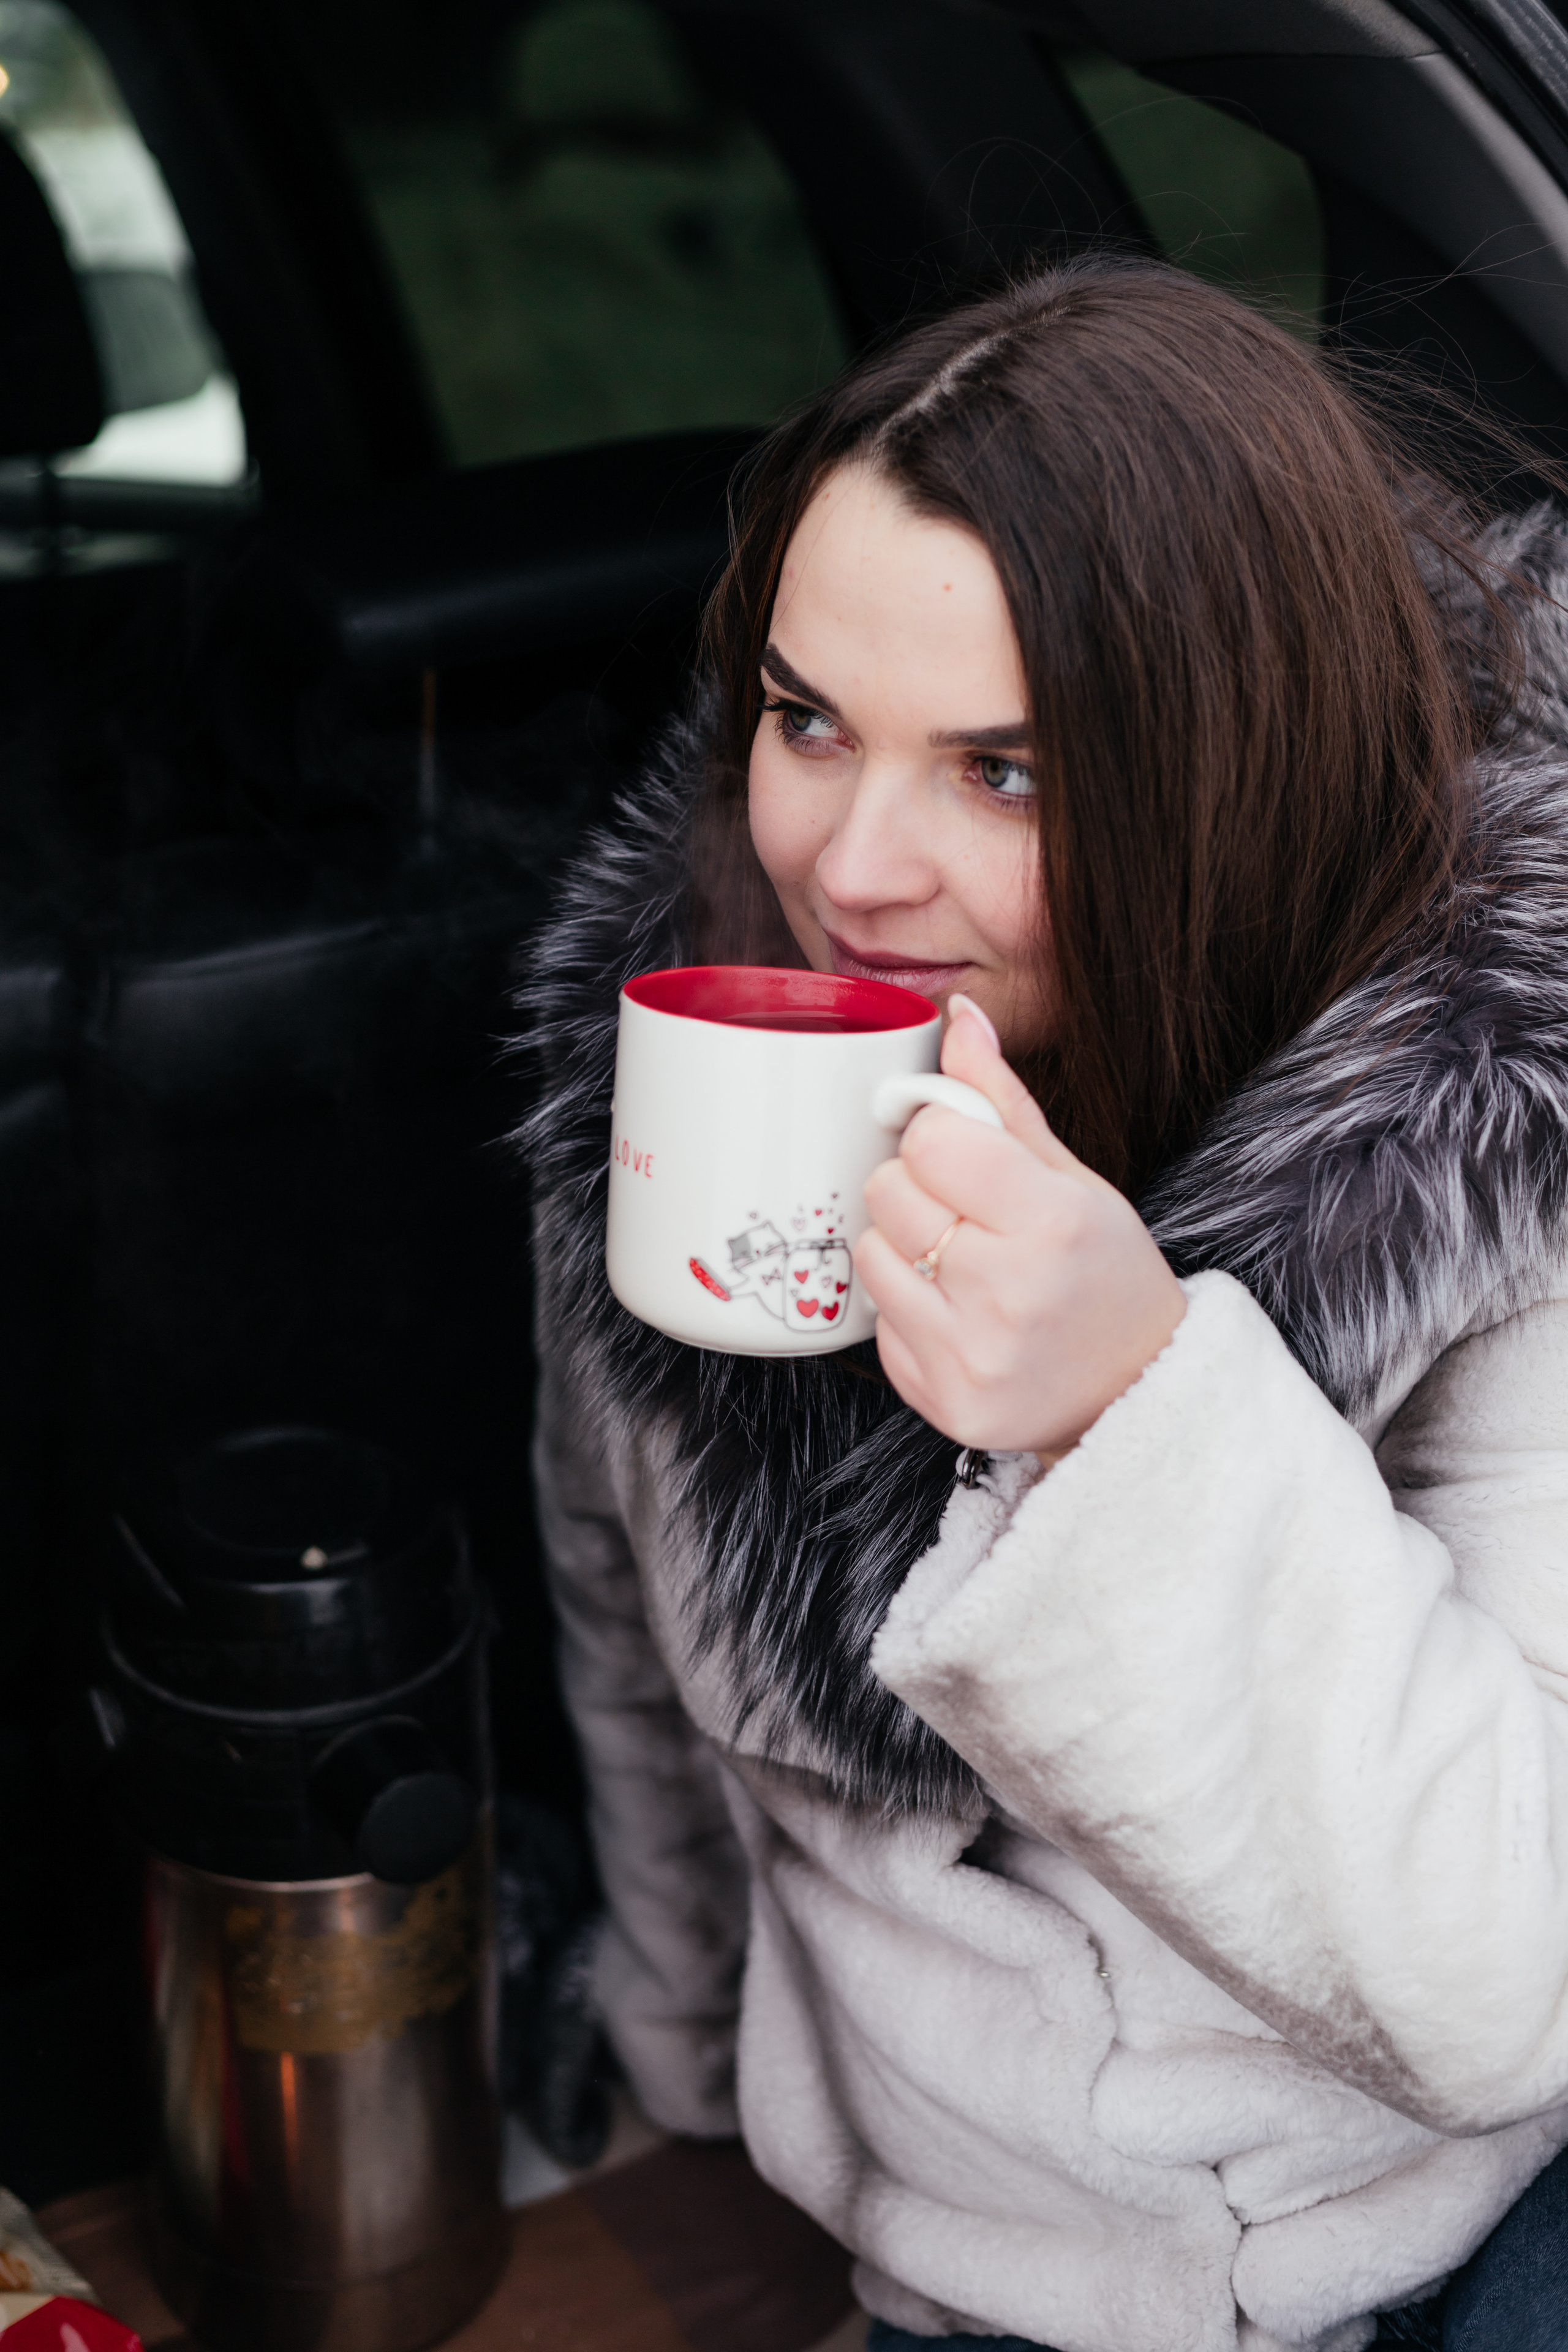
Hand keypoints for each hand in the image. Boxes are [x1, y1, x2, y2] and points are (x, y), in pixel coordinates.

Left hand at [856, 997, 1186, 1458]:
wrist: (1139, 1390)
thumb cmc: (1106, 1274)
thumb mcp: (1075, 1179)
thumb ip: (1003, 1100)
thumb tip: (957, 1014)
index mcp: (1053, 1222)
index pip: (931, 1140)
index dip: (940, 1137)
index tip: (968, 1156)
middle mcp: (1010, 1292)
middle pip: (890, 1191)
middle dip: (919, 1188)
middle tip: (968, 1213)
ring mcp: (972, 1355)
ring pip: (870, 1252)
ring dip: (904, 1247)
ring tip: (962, 1264)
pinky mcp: (942, 1401)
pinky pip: (877, 1323)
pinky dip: (908, 1310)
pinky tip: (960, 1315)